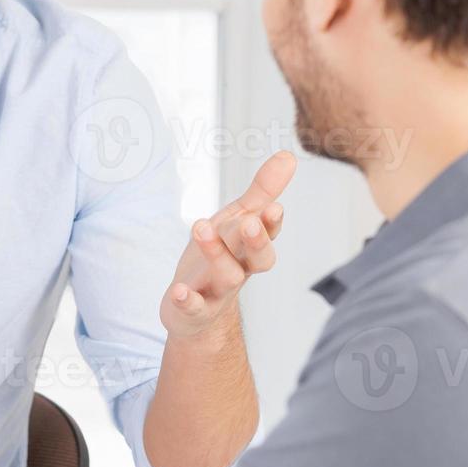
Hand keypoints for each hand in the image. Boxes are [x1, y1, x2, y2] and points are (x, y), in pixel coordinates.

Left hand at [160, 151, 295, 339]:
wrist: (196, 310)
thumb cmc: (221, 256)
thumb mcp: (238, 220)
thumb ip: (262, 192)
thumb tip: (289, 156)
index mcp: (250, 246)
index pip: (268, 234)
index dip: (272, 223)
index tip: (274, 207)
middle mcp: (240, 269)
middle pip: (256, 258)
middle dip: (256, 240)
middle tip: (250, 221)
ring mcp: (218, 291)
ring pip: (227, 276)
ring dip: (216, 253)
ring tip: (200, 226)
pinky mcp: (194, 310)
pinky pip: (193, 307)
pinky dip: (187, 300)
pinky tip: (178, 291)